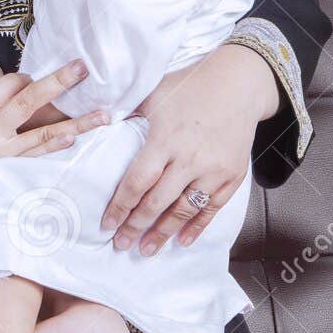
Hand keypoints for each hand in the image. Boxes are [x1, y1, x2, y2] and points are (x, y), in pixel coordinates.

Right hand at [0, 59, 110, 221]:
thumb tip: (6, 104)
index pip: (8, 84)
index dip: (29, 80)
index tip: (41, 82)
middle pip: (28, 97)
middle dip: (58, 82)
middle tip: (83, 68)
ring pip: (42, 130)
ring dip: (78, 122)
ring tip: (105, 114)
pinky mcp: (1, 171)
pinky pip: (33, 156)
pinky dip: (54, 146)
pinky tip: (72, 138)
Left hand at [101, 44, 274, 254]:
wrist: (239, 82)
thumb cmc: (189, 86)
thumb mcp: (153, 95)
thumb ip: (126, 114)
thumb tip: (93, 124)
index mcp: (165, 140)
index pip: (137, 182)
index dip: (120, 207)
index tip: (107, 225)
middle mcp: (190, 158)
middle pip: (157, 202)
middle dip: (136, 227)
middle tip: (121, 245)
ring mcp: (214, 169)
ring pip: (184, 210)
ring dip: (164, 233)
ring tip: (146, 250)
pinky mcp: (232, 175)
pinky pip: (212, 208)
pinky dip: (197, 226)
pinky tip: (182, 241)